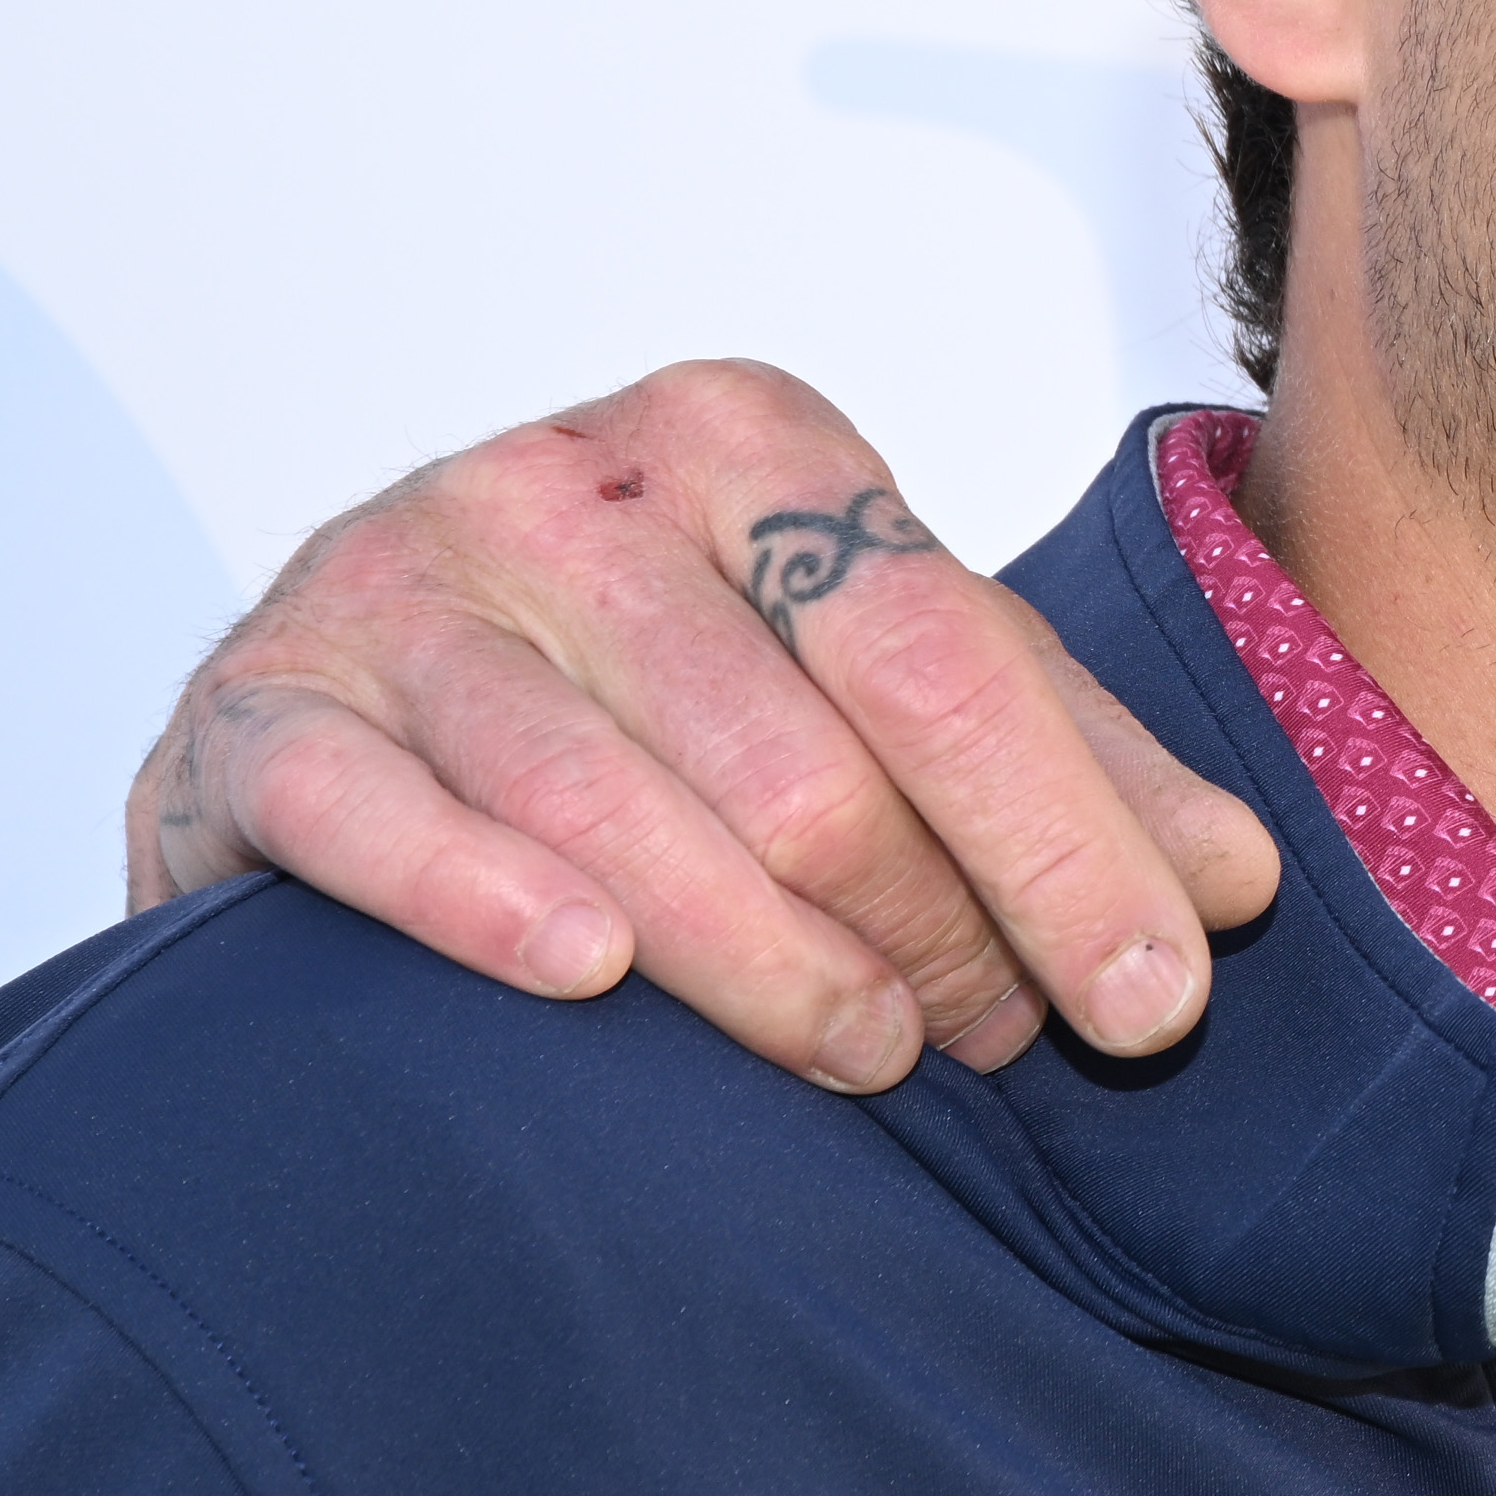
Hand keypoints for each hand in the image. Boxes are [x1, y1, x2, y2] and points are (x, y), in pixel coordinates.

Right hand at [126, 364, 1279, 1091]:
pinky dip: (486, 901)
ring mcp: (393, 590)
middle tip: (989, 1039)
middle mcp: (564, 485)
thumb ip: (1060, 761)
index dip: (1069, 842)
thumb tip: (1238, 887)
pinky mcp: (257, 715)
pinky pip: (376, 820)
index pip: (945, 656)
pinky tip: (589, 976)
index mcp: (745, 440)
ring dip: (767, 967)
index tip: (1164, 997)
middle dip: (932, 927)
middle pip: (803, 755)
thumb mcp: (872, 676)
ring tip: (867, 1055)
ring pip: (618, 806)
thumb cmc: (666, 685)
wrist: (350, 694)